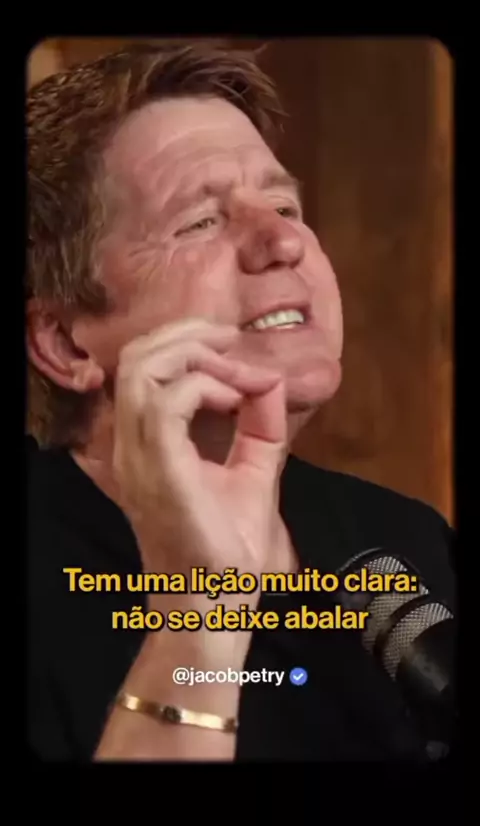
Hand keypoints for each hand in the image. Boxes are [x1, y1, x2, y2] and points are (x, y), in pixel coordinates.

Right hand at [113, 318, 286, 592]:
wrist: (216, 604)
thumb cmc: (227, 547)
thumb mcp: (251, 470)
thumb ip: (258, 425)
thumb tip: (272, 380)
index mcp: (146, 441)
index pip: (143, 365)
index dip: (188, 341)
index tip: (238, 350)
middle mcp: (132, 442)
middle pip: (138, 354)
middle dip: (189, 334)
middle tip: (232, 342)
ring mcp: (139, 454)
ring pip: (144, 366)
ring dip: (197, 355)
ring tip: (237, 372)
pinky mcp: (158, 467)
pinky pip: (168, 400)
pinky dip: (207, 385)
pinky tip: (236, 400)